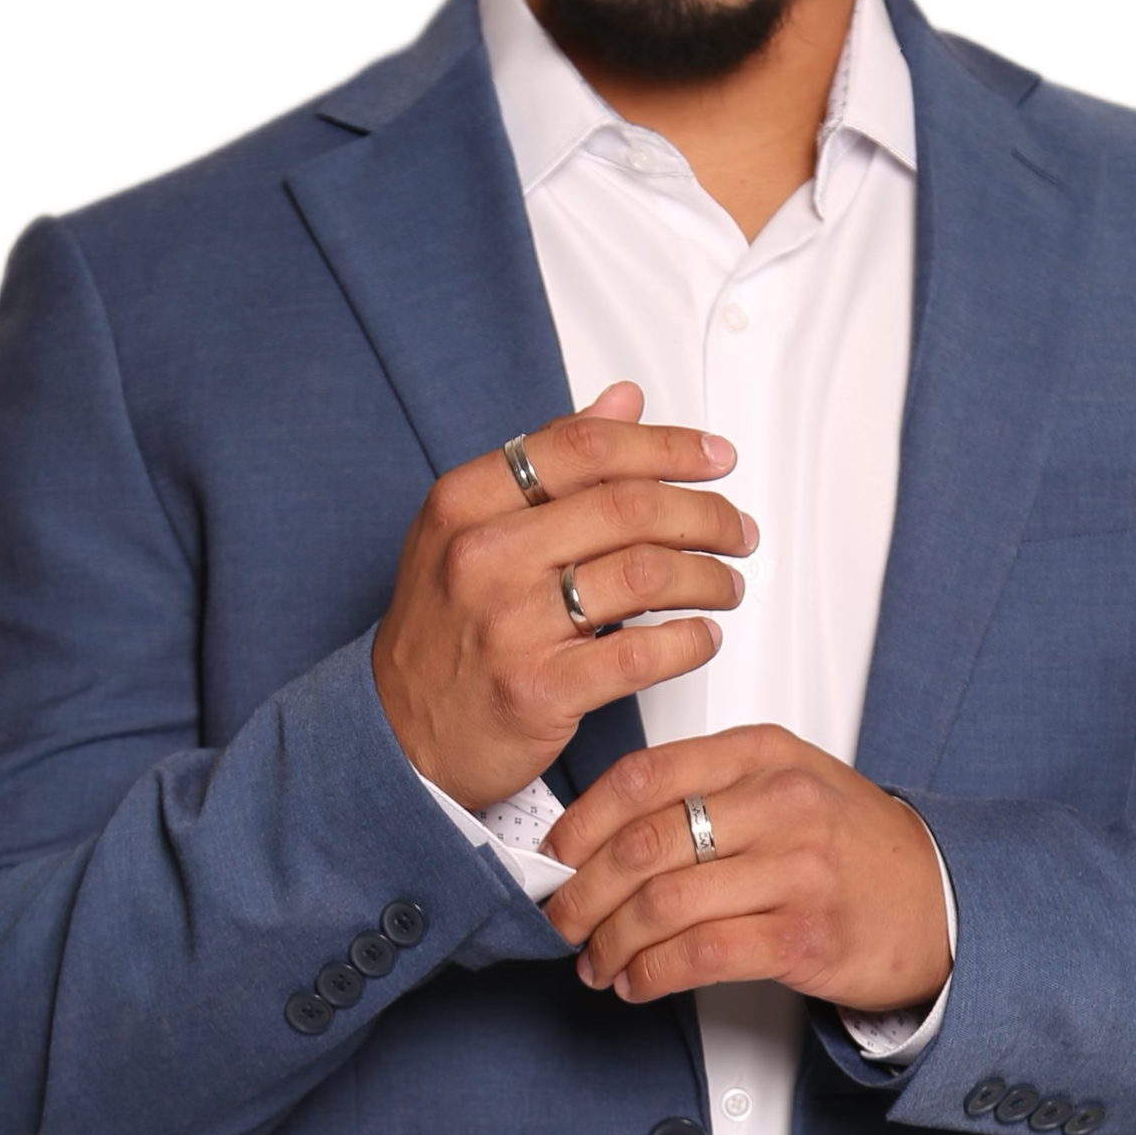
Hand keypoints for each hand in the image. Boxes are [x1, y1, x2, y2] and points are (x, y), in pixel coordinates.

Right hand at [372, 383, 755, 811]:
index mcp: (467, 501)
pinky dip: (688, 643)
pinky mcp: (537, 689)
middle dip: (705, 515)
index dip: (667, 446)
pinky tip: (702, 639)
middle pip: (629, 507)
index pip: (586, 447)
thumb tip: (624, 400)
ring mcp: (508, 623)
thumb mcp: (473, 526)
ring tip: (727, 586)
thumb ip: (550, 459)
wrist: (397, 734)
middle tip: (738, 531)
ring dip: (708, 578)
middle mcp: (483, 554)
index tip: (716, 459)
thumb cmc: (445, 628)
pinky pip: (639, 655)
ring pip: (645, 576)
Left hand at [543, 726, 952, 1012]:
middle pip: (642, 844)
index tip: (558, 857)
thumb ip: (708, 790)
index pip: (644, 776)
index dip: (582, 822)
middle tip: (564, 920)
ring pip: (663, 903)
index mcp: (764, 754)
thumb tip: (608, 829)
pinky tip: (639, 982)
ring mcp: (796, 869)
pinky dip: (652, 974)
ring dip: (612, 943)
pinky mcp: (803, 935)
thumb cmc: (855, 847)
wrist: (940, 900)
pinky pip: (700, 955)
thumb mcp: (788, 783)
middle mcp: (779, 803)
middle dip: (584, 894)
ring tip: (598, 962)